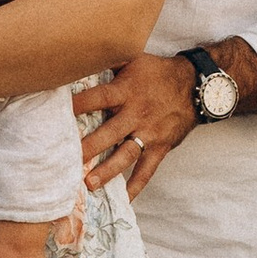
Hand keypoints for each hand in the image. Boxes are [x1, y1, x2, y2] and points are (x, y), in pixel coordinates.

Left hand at [78, 48, 198, 197]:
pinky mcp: (160, 147)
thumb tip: (79, 57)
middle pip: (109, 132)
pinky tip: (123, 200)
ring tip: (87, 184)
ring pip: (126, 155)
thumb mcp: (134, 60)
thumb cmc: (158, 73)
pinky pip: (147, 170)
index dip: (80, 104)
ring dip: (107, 170)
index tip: (60, 112)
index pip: (100, 97)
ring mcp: (149, 133)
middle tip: (68, 159)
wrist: (196, 87)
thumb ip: (108, 62)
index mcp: (127, 91)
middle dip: (89, 146)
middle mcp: (137, 113)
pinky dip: (136, 186)